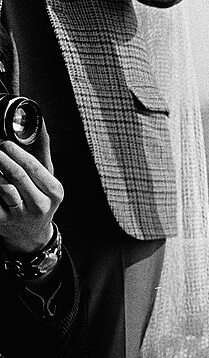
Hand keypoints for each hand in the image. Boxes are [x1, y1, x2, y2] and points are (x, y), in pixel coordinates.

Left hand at [0, 128, 60, 254]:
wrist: (30, 233)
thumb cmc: (39, 200)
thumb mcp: (47, 178)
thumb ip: (42, 151)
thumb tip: (41, 124)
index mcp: (54, 191)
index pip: (34, 167)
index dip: (16, 152)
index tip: (5, 143)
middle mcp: (40, 205)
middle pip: (16, 176)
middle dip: (1, 158)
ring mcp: (20, 215)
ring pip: (3, 187)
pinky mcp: (2, 222)